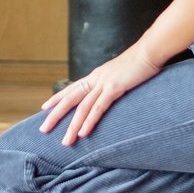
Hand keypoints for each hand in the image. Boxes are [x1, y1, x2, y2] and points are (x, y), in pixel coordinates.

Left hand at [38, 46, 164, 146]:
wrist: (150, 51)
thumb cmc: (139, 63)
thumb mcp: (121, 73)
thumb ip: (112, 82)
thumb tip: (110, 91)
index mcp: (96, 75)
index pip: (72, 88)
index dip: (57, 98)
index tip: (45, 107)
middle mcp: (96, 78)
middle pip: (70, 99)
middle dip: (55, 115)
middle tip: (43, 129)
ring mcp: (104, 83)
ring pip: (82, 107)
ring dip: (72, 126)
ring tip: (65, 141)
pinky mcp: (114, 88)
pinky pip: (98, 107)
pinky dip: (89, 121)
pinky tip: (83, 133)